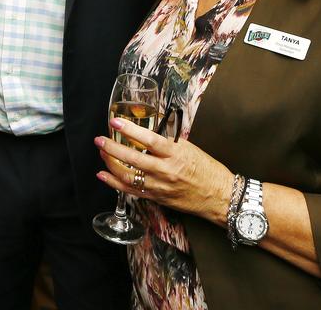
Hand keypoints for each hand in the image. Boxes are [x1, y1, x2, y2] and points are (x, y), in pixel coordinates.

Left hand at [95, 117, 232, 222]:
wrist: (220, 197)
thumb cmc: (207, 169)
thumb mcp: (189, 147)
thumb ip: (167, 139)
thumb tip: (149, 124)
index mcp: (176, 154)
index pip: (149, 140)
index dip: (130, 130)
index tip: (115, 122)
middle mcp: (166, 171)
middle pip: (133, 159)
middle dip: (112, 148)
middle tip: (99, 139)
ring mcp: (160, 186)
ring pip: (128, 176)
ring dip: (110, 163)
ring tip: (102, 152)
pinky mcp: (157, 198)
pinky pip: (131, 191)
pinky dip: (114, 182)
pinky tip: (103, 174)